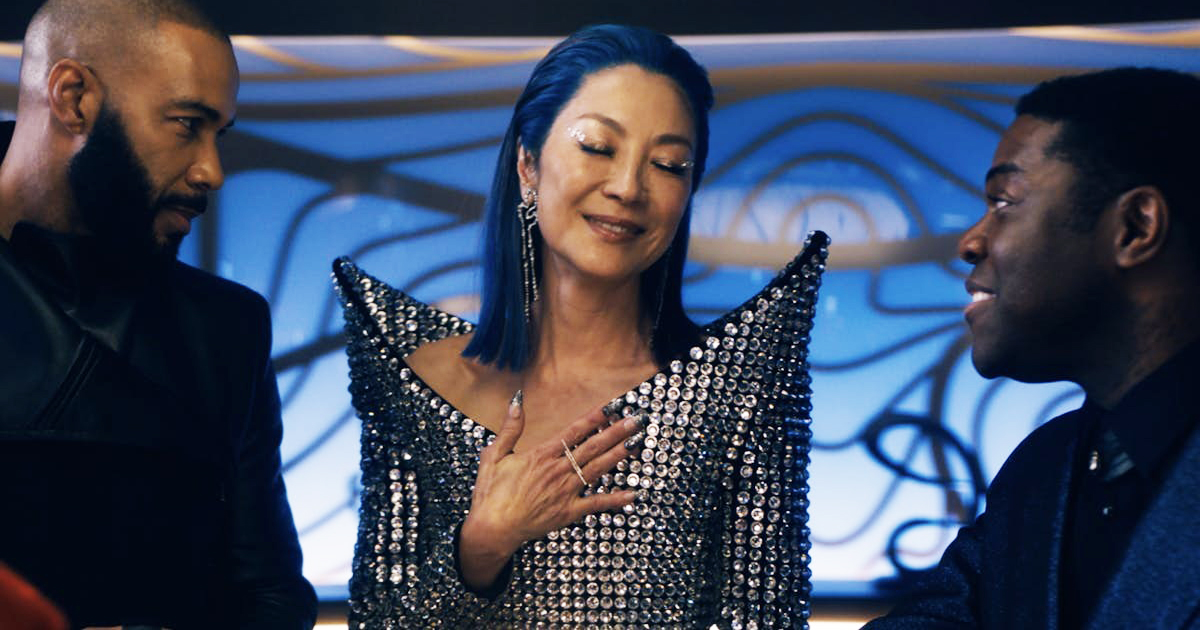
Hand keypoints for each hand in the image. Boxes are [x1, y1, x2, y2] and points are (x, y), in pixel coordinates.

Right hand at [458, 392, 640, 590]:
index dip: (594, 418)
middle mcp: (557, 471)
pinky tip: (632, 494)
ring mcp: (565, 492)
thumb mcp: (494, 455)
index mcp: (541, 455)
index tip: (611, 406)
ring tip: (637, 442)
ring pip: (597, 469)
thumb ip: (510, 428)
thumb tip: (518, 401)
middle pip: (592, 447)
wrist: (492, 529)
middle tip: (635, 420)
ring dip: (618, 455)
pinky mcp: (568, 512)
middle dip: (616, 432)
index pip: (573, 431)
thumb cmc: (490, 493)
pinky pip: (595, 504)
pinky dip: (614, 499)